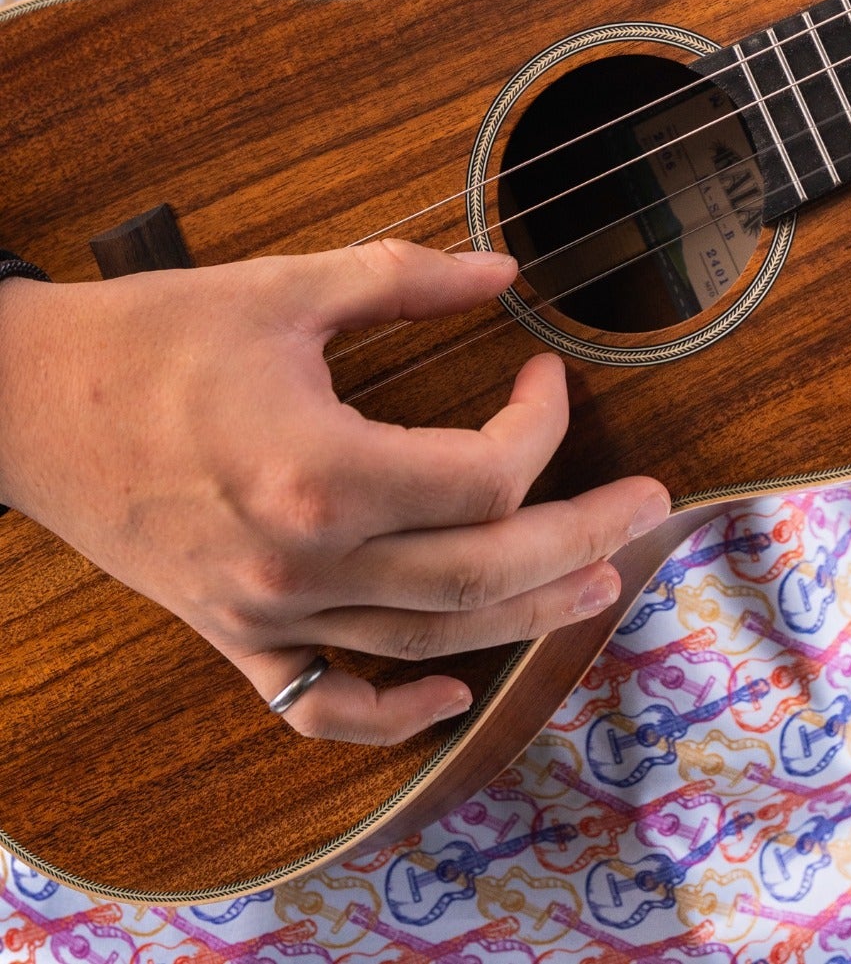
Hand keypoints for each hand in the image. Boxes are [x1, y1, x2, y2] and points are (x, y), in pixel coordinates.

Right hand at [0, 241, 669, 743]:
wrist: (21, 401)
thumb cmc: (150, 336)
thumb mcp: (285, 290)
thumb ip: (407, 279)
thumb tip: (505, 273)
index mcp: (322, 470)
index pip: (487, 475)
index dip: (543, 421)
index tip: (547, 371)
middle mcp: (303, 561)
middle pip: (483, 576)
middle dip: (584, 538)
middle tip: (650, 505)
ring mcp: (265, 613)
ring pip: (426, 643)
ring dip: (526, 619)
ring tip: (600, 588)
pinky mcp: (232, 633)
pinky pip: (322, 703)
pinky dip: (392, 715)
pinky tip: (451, 698)